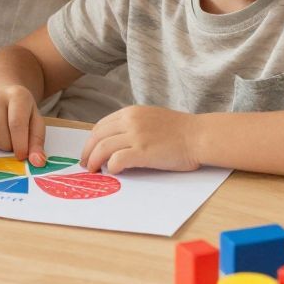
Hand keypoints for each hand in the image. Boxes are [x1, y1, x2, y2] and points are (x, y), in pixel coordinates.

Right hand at [0, 84, 46, 166]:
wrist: (4, 94)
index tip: (22, 156)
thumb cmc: (23, 110)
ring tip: (7, 139)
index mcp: (18, 95)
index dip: (20, 144)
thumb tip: (37, 162)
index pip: (17, 124)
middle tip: (15, 146)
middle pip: (0, 131)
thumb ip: (37, 141)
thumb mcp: (36, 121)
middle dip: (8, 146)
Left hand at [79, 105, 200, 174]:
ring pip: (102, 149)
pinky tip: (115, 172)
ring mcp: (136, 135)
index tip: (88, 152)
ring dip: (94, 162)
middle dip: (87, 152)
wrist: (198, 135)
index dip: (91, 141)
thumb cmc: (179, 130)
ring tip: (94, 172)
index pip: (100, 126)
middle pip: (97, 136)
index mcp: (130, 112)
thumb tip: (114, 143)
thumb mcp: (150, 118)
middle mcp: (130, 120)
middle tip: (85, 165)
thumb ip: (132, 125)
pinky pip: (117, 160)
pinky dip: (111, 167)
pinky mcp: (142, 151)